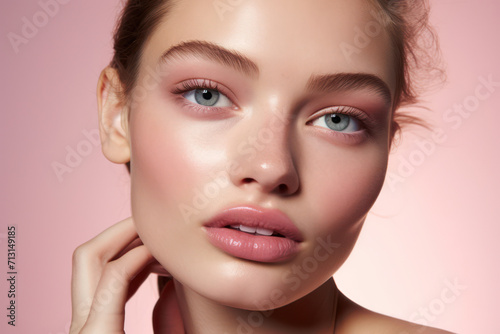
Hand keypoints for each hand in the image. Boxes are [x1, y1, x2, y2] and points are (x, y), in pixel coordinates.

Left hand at [69, 216, 184, 333]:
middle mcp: (82, 325)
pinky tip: (149, 266)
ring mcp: (82, 324)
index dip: (145, 250)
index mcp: (99, 333)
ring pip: (91, 266)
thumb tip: (176, 282)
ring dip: (124, 247)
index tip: (171, 245)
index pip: (115, 273)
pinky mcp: (91, 326)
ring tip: (156, 243)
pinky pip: (100, 284)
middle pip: (88, 256)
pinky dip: (125, 266)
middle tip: (154, 224)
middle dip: (122, 232)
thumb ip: (170, 320)